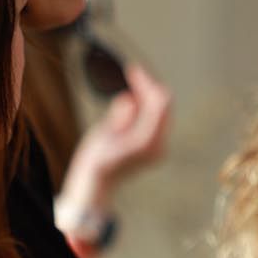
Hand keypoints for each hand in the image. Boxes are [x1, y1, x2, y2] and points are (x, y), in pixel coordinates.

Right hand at [62, 63, 172, 208]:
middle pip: (163, 105)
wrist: (96, 188)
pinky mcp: (153, 147)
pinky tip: (132, 98)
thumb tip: (130, 99)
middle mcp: (158, 145)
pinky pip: (155, 118)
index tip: (132, 69)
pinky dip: (146, 105)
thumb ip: (120, 117)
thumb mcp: (103, 136)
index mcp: (147, 142)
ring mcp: (158, 148)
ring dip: (147, 94)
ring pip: (161, 110)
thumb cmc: (95, 164)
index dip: (146, 82)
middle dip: (149, 86)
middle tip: (132, 71)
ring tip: (131, 81)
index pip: (159, 102)